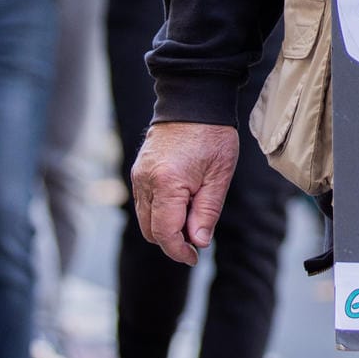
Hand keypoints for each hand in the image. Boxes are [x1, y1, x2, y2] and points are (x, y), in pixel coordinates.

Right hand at [131, 121, 239, 265]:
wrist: (193, 100)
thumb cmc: (212, 135)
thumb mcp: (219, 175)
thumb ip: (207, 211)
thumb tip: (198, 242)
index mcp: (167, 184)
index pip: (165, 233)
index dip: (180, 251)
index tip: (195, 257)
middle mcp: (146, 181)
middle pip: (150, 230)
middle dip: (172, 241)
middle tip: (196, 237)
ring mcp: (139, 175)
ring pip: (145, 217)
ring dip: (164, 226)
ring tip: (192, 215)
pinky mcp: (139, 170)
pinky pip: (144, 201)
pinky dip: (159, 210)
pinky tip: (182, 201)